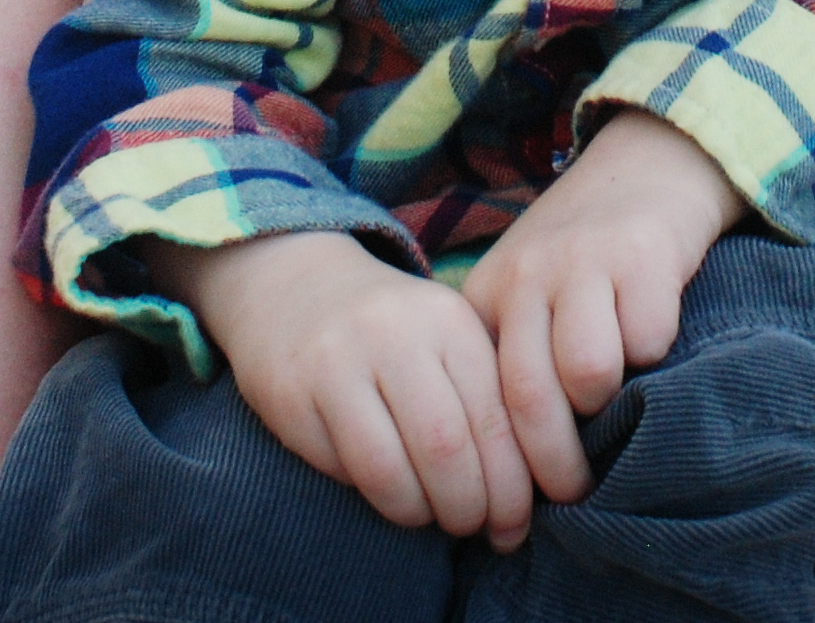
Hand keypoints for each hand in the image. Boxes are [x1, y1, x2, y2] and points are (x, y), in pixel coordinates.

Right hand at [152, 231, 536, 549]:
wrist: (296, 285)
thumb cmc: (393, 329)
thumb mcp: (447, 337)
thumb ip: (485, 397)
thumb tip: (526, 490)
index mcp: (449, 320)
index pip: (496, 419)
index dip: (511, 487)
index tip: (515, 525)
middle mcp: (394, 335)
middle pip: (445, 448)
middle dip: (467, 508)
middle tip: (474, 529)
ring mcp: (335, 363)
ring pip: (388, 470)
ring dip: (417, 512)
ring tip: (429, 516)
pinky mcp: (289, 395)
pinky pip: (340, 469)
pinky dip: (370, 493)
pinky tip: (385, 490)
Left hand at [459, 112, 747, 502]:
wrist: (649, 164)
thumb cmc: (586, 257)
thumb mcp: (531, 298)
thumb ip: (517, 364)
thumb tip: (504, 479)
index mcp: (488, 295)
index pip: (478, 399)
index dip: (496, 470)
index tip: (510, 522)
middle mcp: (527, 274)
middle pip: (526, 396)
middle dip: (553, 465)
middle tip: (575, 498)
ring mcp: (584, 261)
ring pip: (585, 371)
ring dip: (607, 405)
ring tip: (618, 404)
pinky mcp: (642, 252)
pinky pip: (648, 338)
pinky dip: (657, 354)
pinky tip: (658, 340)